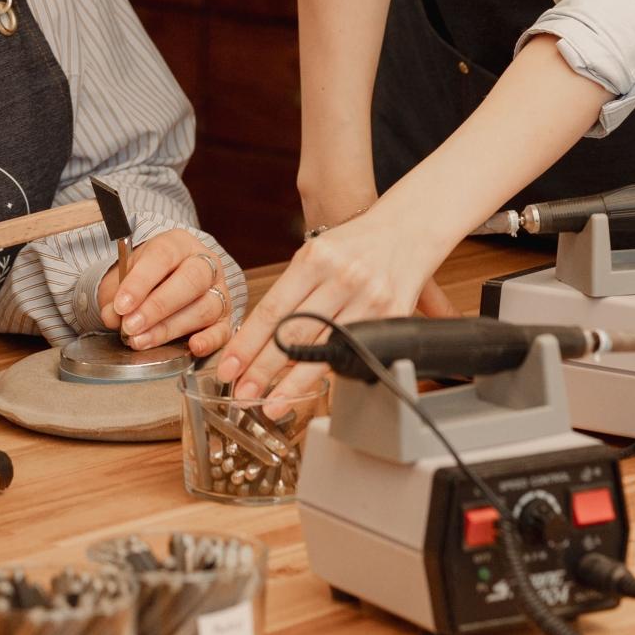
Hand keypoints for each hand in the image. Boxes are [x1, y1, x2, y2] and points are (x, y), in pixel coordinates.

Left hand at [97, 229, 234, 359]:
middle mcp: (205, 264)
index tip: (121, 305)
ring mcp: (219, 291)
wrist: (170, 281)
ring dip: (170, 328)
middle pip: (190, 280)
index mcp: (179, 243)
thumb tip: (112, 316)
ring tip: (141, 341)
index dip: (140, 282)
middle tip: (130, 326)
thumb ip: (116, 293)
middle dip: (157, 307)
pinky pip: (223, 331)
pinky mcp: (226, 319)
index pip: (162, 256)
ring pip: (204, 308)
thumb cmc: (147, 277)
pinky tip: (192, 346)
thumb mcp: (126, 276)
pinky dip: (209, 341)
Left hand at [215, 206, 442, 413]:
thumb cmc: (354, 243)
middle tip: (241, 394)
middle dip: (262, 370)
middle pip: (293, 335)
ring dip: (292, 383)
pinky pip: (353, 352)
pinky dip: (330, 372)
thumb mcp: (316, 253)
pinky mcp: (390, 317)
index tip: (228, 367)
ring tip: (271, 404)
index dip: (247, 344)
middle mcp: (341, 279)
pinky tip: (312, 387)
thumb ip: (292, 290)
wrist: (406, 230)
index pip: (272, 310)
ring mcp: (368, 300)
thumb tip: (258, 337)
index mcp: (315, 258)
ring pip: (323, 351)